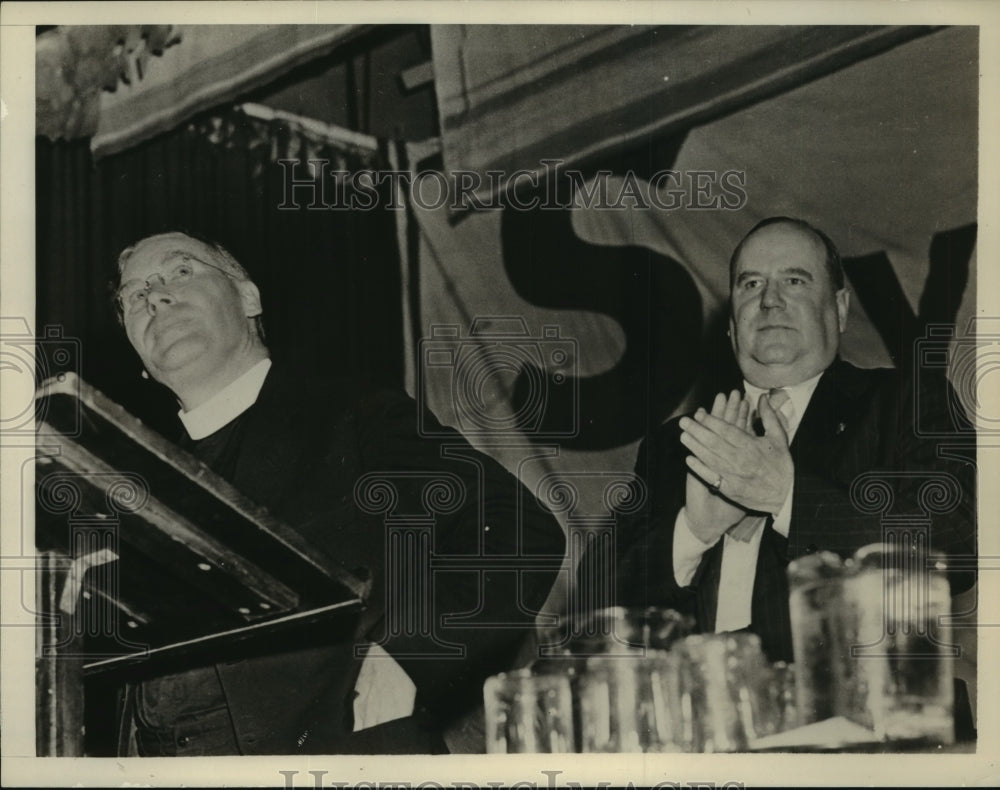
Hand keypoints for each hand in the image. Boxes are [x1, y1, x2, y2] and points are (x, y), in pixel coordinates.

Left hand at [679, 391, 793, 516]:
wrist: (786, 496)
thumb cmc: (781, 466)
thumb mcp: (780, 439)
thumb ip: (770, 417)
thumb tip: (763, 398)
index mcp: (752, 447)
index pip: (728, 431)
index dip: (712, 422)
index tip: (699, 414)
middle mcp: (741, 460)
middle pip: (715, 443)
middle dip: (697, 431)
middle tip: (684, 422)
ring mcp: (734, 476)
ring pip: (710, 458)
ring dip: (695, 446)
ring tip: (683, 436)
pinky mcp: (730, 490)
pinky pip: (711, 478)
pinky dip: (699, 468)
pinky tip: (689, 459)